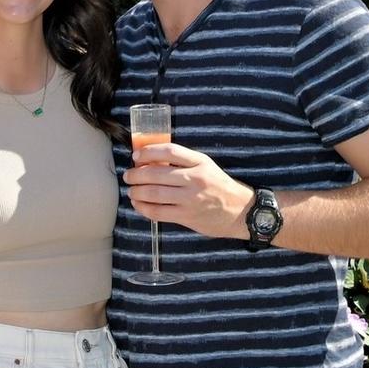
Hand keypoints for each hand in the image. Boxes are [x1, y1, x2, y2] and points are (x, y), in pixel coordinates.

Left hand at [124, 143, 253, 241]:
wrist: (239, 211)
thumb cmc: (218, 185)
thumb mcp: (205, 165)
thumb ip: (182, 162)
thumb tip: (151, 160)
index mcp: (200, 162)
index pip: (169, 151)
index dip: (148, 152)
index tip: (136, 156)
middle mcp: (194, 179)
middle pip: (156, 173)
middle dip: (136, 174)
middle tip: (128, 175)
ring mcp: (190, 199)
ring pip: (154, 193)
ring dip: (137, 191)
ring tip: (131, 190)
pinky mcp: (187, 216)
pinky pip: (158, 212)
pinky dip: (144, 208)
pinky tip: (138, 204)